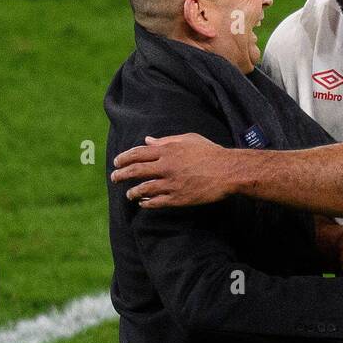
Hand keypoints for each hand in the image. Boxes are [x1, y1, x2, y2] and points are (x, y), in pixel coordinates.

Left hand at [110, 134, 233, 208]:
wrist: (228, 171)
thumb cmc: (210, 153)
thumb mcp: (188, 139)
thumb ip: (166, 141)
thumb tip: (147, 141)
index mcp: (167, 150)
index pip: (137, 153)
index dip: (124, 157)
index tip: (117, 162)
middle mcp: (166, 166)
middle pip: (136, 171)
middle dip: (121, 174)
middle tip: (114, 178)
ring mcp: (171, 184)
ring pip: (144, 189)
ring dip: (133, 192)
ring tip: (128, 194)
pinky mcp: (178, 198)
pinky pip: (156, 202)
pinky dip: (146, 203)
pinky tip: (143, 203)